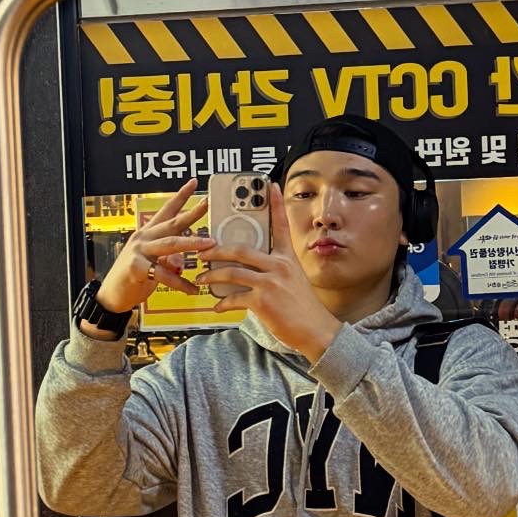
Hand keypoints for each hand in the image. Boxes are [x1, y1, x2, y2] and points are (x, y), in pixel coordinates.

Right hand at [93, 180, 213, 321]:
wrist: (112, 295)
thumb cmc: (133, 278)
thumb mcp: (154, 265)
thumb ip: (168, 258)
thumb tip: (182, 261)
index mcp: (148, 233)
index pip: (166, 210)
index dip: (181, 196)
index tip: (194, 182)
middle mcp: (143, 238)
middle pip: (172, 223)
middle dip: (192, 213)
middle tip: (208, 204)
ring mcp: (139, 251)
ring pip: (171, 244)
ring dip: (193, 243)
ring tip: (211, 245)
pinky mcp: (136, 267)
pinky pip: (164, 274)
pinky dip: (180, 283)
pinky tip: (192, 290)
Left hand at [202, 184, 341, 362]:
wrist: (316, 331)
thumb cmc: (303, 309)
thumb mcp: (294, 281)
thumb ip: (275, 270)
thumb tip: (250, 268)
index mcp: (287, 258)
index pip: (281, 225)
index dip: (276, 204)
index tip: (270, 185)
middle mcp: (278, 266)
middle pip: (240, 250)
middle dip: (216, 250)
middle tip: (203, 252)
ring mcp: (270, 283)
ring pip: (231, 273)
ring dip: (211, 277)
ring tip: (202, 279)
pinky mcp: (262, 301)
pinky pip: (234, 298)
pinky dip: (222, 303)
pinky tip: (218, 306)